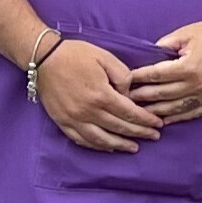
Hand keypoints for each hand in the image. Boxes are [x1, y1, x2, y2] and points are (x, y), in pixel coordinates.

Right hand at [39, 38, 160, 152]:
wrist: (44, 57)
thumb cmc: (76, 54)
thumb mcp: (105, 58)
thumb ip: (122, 76)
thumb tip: (129, 94)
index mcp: (101, 95)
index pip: (130, 113)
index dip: (146, 120)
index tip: (158, 124)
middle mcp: (88, 111)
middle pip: (119, 127)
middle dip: (139, 133)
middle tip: (154, 137)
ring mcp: (73, 119)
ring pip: (101, 139)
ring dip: (120, 144)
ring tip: (134, 147)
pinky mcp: (62, 121)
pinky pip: (81, 140)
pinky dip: (96, 146)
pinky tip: (107, 147)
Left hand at [127, 19, 201, 123]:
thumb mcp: (186, 33)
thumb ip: (165, 45)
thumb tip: (147, 56)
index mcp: (188, 66)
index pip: (156, 75)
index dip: (139, 78)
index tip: (126, 81)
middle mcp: (197, 83)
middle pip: (163, 94)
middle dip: (142, 96)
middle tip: (126, 98)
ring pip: (176, 108)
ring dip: (156, 111)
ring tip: (140, 112)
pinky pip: (193, 113)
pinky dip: (178, 118)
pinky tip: (165, 120)